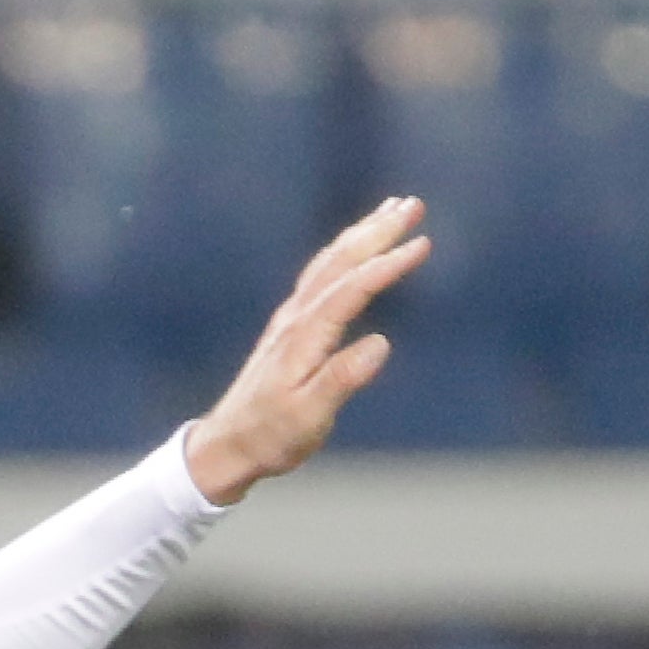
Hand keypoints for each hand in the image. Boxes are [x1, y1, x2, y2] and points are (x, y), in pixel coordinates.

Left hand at [179, 198, 431, 502]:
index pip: (351, 289)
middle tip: (414, 205)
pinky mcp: (291, 326)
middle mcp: (296, 318)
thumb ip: (342, 380)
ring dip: (363, 233)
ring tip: (394, 209)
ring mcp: (291, 318)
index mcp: (304, 337)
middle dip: (378, 231)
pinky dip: (344, 251)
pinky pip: (321, 274)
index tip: (421, 244)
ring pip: (329, 262)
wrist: (228, 444)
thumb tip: (381, 343)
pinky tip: (356, 245)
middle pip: (340, 262)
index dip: (387, 265)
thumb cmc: (270, 436)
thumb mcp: (308, 417)